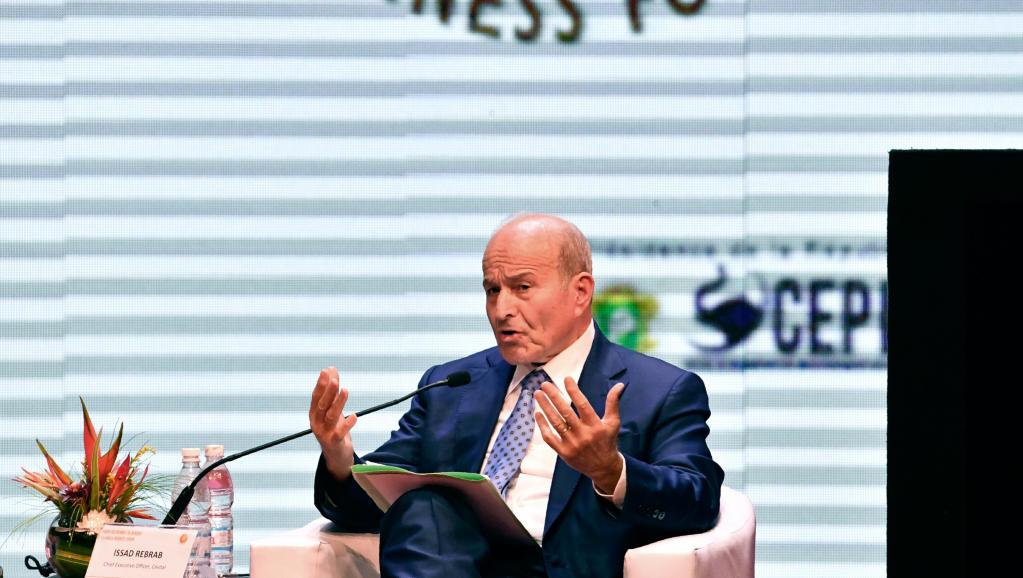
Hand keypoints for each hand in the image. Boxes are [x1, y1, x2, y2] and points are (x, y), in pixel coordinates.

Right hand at [309, 366, 357, 480]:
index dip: (321, 384)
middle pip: (321, 405)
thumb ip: (332, 390)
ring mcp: (324, 433)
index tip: (327, 370)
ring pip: (331, 416)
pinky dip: (347, 424)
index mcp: (314, 413)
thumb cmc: (334, 428)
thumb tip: (331, 369)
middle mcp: (316, 423)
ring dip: (338, 403)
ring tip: (346, 391)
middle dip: (328, 391)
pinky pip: (340, 433)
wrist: (336, 455)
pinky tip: (354, 416)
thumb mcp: (332, 408)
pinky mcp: (334, 443)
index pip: (316, 396)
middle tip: (335, 379)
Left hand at [535, 377, 624, 493]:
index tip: (566, 379)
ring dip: (545, 407)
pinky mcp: (563, 452)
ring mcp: (572, 444)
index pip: (582, 404)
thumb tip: (619, 385)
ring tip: (538, 394)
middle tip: (545, 384)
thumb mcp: (613, 422)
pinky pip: (550, 437)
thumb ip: (613, 403)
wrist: (603, 468)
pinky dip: (542, 426)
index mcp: (595, 425)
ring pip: (555, 422)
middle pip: (565, 412)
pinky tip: (538, 413)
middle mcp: (583, 434)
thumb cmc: (608, 441)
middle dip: (554, 396)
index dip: (574, 391)